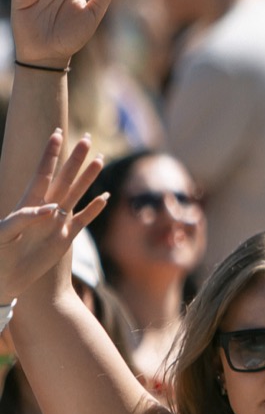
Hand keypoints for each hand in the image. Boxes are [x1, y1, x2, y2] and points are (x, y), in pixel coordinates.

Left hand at [0, 131, 108, 296]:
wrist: (4, 279)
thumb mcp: (3, 235)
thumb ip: (24, 218)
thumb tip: (52, 209)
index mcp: (28, 204)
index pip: (42, 173)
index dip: (50, 155)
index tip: (57, 134)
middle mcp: (45, 209)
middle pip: (64, 178)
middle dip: (75, 159)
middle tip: (87, 139)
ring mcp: (57, 223)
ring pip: (76, 194)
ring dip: (88, 178)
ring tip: (100, 160)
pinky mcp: (65, 239)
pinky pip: (83, 220)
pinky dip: (94, 209)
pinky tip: (104, 198)